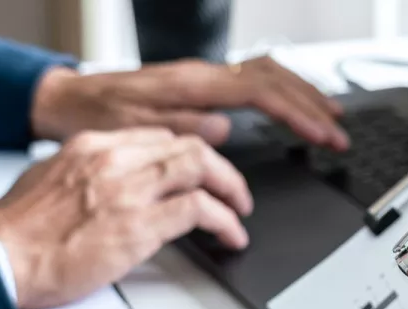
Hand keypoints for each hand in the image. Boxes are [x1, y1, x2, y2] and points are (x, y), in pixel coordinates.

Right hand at [0, 128, 252, 308]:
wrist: (0, 260)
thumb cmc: (16, 233)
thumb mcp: (46, 180)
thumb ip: (81, 173)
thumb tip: (103, 182)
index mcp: (90, 146)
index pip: (157, 137)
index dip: (187, 154)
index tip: (198, 171)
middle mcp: (113, 159)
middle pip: (187, 146)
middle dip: (218, 168)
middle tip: (231, 189)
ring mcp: (128, 190)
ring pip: (200, 168)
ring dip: (230, 190)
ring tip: (238, 211)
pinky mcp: (139, 226)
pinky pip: (199, 211)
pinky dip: (224, 222)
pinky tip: (230, 235)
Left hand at [30, 57, 348, 150]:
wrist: (69, 102)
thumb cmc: (94, 119)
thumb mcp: (132, 133)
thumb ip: (181, 131)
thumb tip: (223, 130)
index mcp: (191, 85)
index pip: (260, 92)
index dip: (296, 114)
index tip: (321, 135)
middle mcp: (201, 75)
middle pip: (273, 77)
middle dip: (311, 104)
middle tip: (339, 133)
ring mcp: (202, 77)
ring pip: (266, 74)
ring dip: (301, 96)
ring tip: (328, 119)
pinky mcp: (199, 85)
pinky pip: (251, 81)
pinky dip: (279, 94)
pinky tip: (289, 110)